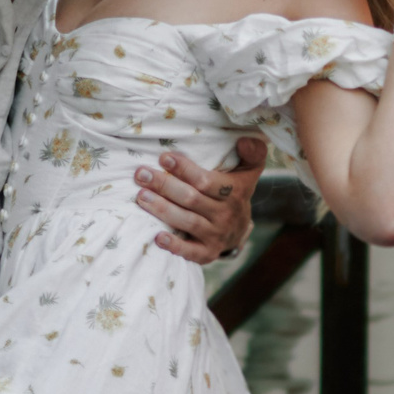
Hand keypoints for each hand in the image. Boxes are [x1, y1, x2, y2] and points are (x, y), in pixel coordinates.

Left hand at [136, 137, 267, 262]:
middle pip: (191, 199)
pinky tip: (157, 236)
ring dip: (162, 209)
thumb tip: (245, 141)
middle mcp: (226, 214)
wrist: (239, 228)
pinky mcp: (207, 252)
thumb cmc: (235, 190)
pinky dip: (174, 245)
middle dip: (164, 185)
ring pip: (187, 221)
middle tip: (141, 175)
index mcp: (235, 191)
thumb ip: (252, 153)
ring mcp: (217, 234)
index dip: (184, 169)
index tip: (164, 158)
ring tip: (141, 197)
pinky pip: (191, 252)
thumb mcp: (249, 170)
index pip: (206, 180)